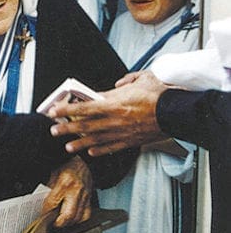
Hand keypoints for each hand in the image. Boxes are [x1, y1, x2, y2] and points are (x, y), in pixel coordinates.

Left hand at [42, 156, 92, 227]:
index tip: (40, 217)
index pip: (52, 204)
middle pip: (67, 216)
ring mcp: (85, 196)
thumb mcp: (53, 173)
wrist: (83, 158)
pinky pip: (86, 215)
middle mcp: (76, 191)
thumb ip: (48, 188)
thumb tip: (42, 202)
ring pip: (78, 218)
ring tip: (60, 225)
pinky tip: (72, 220)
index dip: (45, 213)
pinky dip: (78, 220)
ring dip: (68, 224)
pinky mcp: (90, 198)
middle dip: (58, 224)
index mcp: (64, 183)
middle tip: (51, 227)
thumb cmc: (66, 163)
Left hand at [48, 71, 169, 155]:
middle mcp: (115, 119)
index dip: (66, 109)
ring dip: (80, 143)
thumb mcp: (141, 79)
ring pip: (96, 139)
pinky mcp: (132, 141)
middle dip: (67, 128)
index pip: (84, 107)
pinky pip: (113, 147)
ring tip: (67, 146)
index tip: (53, 111)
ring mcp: (122, 132)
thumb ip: (125, 82)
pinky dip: (101, 150)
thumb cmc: (160, 94)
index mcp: (114, 103)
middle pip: (85, 125)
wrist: (178, 112)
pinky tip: (91, 152)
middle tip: (53, 131)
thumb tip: (117, 85)